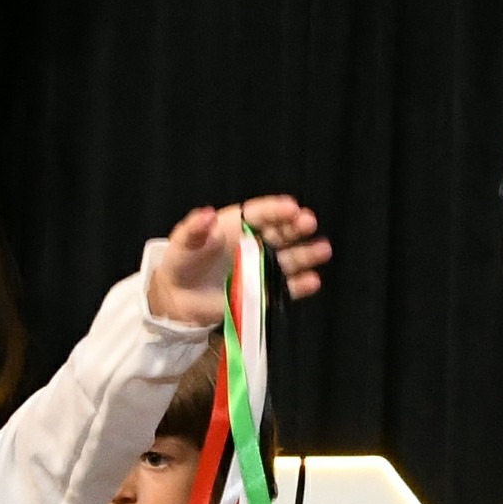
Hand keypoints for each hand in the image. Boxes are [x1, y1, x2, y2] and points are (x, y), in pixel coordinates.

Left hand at [145, 194, 330, 324]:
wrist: (180, 296)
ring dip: (306, 254)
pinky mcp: (265, 291)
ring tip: (322, 249)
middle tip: (309, 222)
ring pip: (289, 259)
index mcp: (239, 224)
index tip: (291, 207)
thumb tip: (207, 214)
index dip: (276, 209)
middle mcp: (256, 243)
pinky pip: (285, 288)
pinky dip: (299, 286)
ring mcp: (262, 267)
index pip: (261, 214)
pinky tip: (312, 281)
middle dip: (296, 227)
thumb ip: (195, 228)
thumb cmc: (183, 260)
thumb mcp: (183, 241)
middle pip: (281, 232)